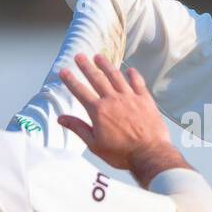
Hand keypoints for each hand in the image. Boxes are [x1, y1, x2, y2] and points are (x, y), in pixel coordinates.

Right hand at [57, 53, 171, 173]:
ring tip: (98, 57)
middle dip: (86, 66)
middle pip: (96, 78)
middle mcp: (113, 100)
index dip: (70, 80)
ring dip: (106, 65)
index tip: (63, 71)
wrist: (149, 154)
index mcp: (98, 111)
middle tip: (79, 56)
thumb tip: (61, 118)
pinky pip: (138, 82)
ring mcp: (130, 98)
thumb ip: (78, 128)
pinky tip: (129, 70)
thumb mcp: (94, 144)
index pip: (80, 91)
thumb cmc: (122, 154)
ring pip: (115, 76)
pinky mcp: (145, 100)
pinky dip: (133, 75)